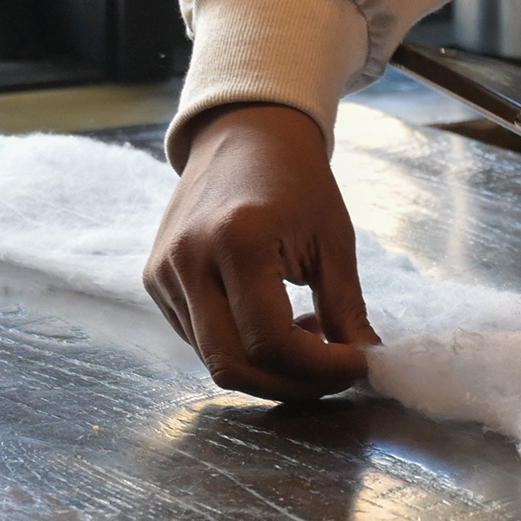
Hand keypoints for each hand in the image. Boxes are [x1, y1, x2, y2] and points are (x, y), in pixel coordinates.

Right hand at [143, 104, 379, 400]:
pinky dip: (240, 348)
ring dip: (266, 369)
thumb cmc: (296, 181)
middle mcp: (190, 260)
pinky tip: (272, 322)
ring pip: (213, 360)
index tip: (356, 364)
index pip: (271, 342)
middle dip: (290, 384)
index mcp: (238, 241)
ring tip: (307, 335)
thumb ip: (346, 309)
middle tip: (333, 373)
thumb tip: (365, 365)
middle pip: (232, 365)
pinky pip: (197, 340)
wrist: (244, 136)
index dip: (319, 368)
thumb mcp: (334, 240)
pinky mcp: (154, 280)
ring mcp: (164, 272)